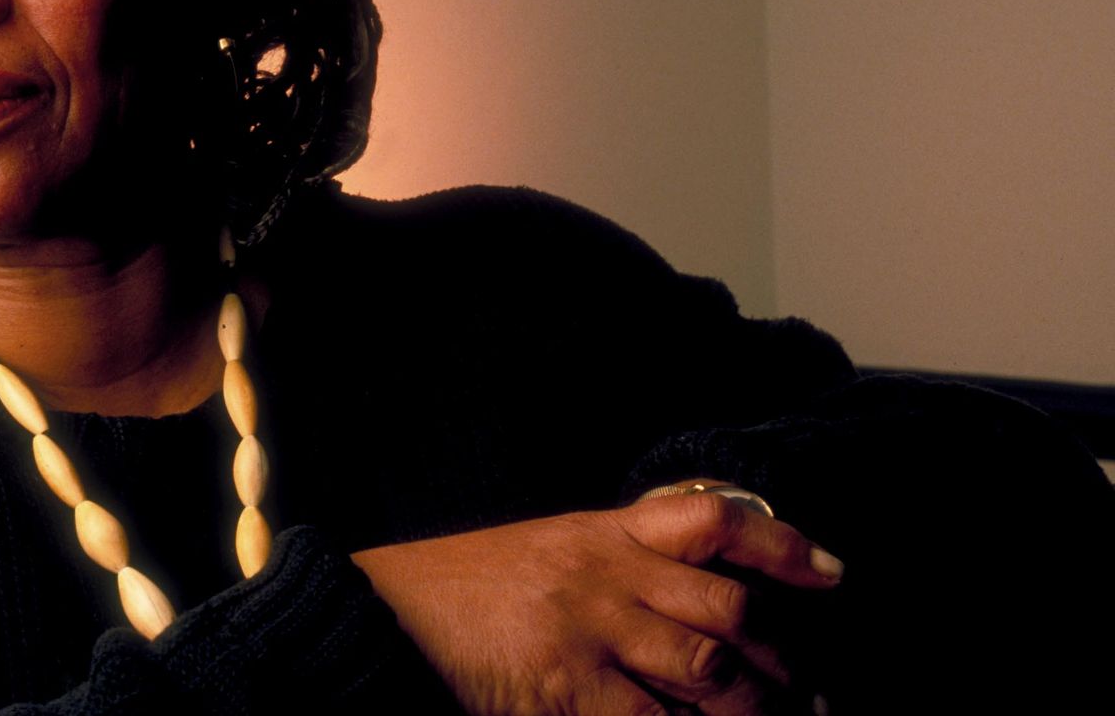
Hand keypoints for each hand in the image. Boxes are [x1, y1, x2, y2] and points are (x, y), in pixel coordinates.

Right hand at [351, 494, 842, 714]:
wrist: (385, 613)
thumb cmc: (463, 591)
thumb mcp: (544, 551)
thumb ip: (612, 564)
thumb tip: (691, 603)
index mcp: (601, 532)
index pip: (709, 520)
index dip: (779, 545)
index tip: (831, 571)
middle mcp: (605, 573)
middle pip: (727, 605)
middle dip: (782, 658)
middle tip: (815, 696)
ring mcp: (589, 629)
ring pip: (709, 669)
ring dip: (753, 710)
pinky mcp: (566, 685)